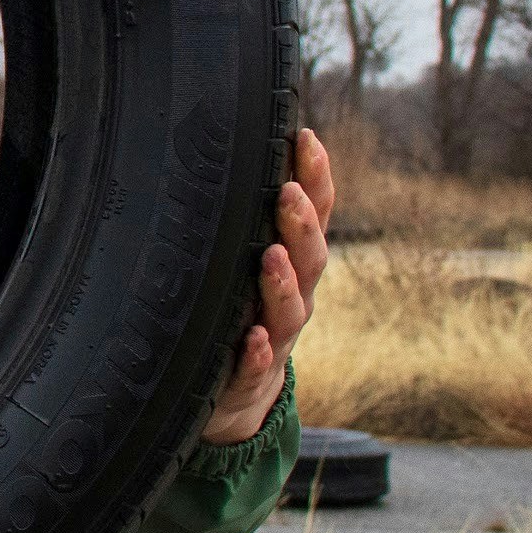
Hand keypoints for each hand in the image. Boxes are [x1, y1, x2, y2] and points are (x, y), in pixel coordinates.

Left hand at [202, 126, 332, 443]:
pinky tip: (250, 338)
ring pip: (289, 309)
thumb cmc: (240, 310)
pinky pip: (256, 364)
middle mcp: (295, 296)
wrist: (238, 395)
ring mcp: (277, 337)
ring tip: (271, 256)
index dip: (315, 177)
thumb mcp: (244, 263)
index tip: (304, 137)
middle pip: (309, 257)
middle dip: (301, 224)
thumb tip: (216, 146)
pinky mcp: (252, 375)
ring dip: (282, 283)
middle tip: (288, 192)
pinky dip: (256, 352)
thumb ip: (240, 217)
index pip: (313, 214)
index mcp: (294, 263)